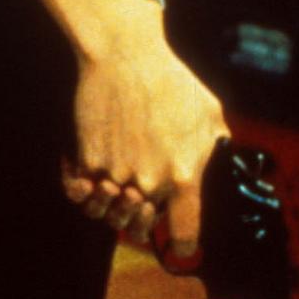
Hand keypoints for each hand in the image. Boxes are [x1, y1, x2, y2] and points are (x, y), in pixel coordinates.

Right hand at [61, 32, 227, 258]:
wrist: (124, 54)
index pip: (183, 238)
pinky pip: (81, 193)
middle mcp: (149, 184)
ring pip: (107, 215)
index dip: (182, 245)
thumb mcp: (209, 113)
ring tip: (115, 186)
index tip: (179, 242)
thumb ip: (215, 147)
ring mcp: (115, 175)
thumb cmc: (170, 80)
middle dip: (142, 220)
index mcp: (184, 177)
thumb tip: (218, 162)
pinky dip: (82, 190)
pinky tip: (88, 179)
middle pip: (139, 228)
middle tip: (142, 202)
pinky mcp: (87, 161)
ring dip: (110, 207)